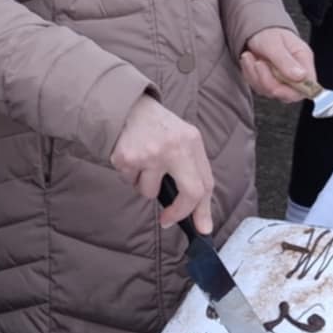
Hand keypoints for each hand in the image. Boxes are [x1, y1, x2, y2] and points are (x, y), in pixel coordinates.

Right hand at [111, 94, 214, 233]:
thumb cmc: (157, 128)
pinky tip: (131, 156)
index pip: (205, 183)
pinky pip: (129, 181)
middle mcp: (174, 147)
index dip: (202, 209)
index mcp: (191, 141)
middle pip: (190, 192)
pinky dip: (130, 175)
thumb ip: (193, 174)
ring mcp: (149, 153)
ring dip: (145, 185)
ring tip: (143, 162)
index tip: (200, 226)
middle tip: (168, 220)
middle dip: (179, 213)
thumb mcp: (182, 141)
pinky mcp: (127, 158)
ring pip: (149, 192)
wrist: (126, 105)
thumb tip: (202, 220)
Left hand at [240, 27, 314, 103]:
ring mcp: (283, 80)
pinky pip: (259, 88)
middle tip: (258, 63)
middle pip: (288, 94)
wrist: (254, 31)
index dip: (294, 91)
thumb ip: (285, 60)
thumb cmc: (268, 32)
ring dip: (255, 75)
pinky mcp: (270, 83)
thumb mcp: (274, 42)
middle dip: (267, 81)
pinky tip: (249, 61)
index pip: (309, 86)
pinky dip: (250, 75)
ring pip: (270, 92)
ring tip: (250, 56)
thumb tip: (301, 76)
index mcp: (303, 60)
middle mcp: (296, 73)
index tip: (275, 84)